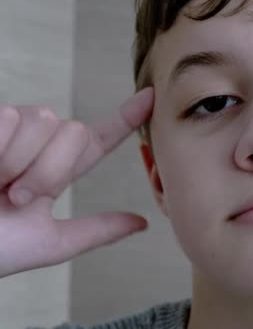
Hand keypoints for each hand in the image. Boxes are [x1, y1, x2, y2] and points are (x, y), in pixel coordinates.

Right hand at [0, 88, 153, 277]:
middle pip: (75, 131)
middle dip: (49, 170)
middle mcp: (36, 144)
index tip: (151, 96)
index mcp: (55, 171)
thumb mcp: (49, 242)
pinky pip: (8, 117)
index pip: (97, 140)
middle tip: (15, 197)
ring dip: (18, 162)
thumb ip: (96, 230)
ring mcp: (8, 128)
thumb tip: (143, 224)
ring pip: (43, 120)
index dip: (126, 118)